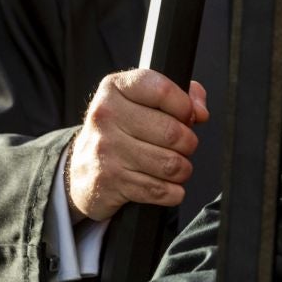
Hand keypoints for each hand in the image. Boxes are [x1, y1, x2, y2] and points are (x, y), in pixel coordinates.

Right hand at [67, 69, 208, 222]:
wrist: (82, 171)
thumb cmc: (120, 132)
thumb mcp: (141, 101)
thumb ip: (179, 95)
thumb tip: (200, 111)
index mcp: (115, 88)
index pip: (162, 91)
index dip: (185, 106)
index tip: (188, 116)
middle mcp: (106, 116)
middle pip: (172, 132)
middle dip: (188, 143)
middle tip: (183, 146)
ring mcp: (105, 150)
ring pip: (170, 164)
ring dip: (183, 169)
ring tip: (176, 166)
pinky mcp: (108, 181)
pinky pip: (159, 190)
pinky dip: (172, 192)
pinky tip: (167, 186)